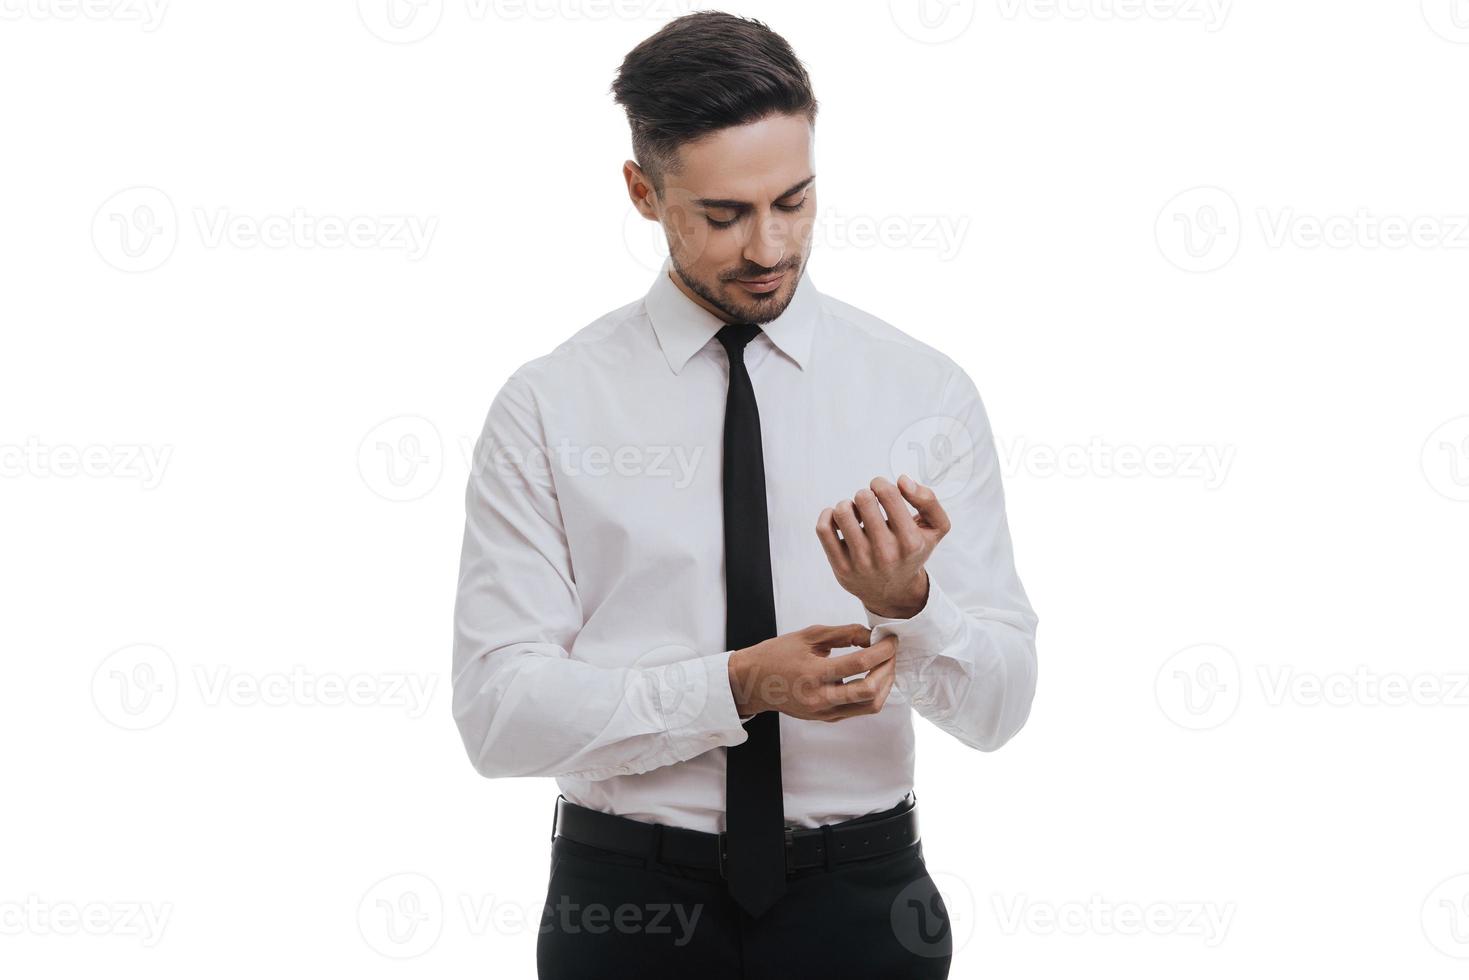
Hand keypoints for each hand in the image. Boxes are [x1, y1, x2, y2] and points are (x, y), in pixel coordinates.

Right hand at [727, 624, 897, 721]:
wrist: (753, 683)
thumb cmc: (777, 655)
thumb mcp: (808, 636)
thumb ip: (843, 633)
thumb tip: (872, 635)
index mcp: (813, 673)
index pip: (859, 664)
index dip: (882, 651)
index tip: (891, 640)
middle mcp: (819, 698)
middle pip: (870, 691)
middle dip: (888, 669)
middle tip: (891, 653)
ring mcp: (824, 712)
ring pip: (870, 706)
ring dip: (885, 685)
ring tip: (886, 665)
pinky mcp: (826, 718)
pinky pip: (859, 709)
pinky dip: (872, 693)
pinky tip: (873, 676)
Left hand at [816, 474, 950, 618]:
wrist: (894, 592)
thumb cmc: (912, 553)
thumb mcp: (935, 529)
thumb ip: (928, 500)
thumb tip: (903, 481)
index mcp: (910, 541)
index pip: (888, 494)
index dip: (880, 483)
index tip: (879, 490)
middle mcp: (886, 553)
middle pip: (863, 499)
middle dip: (864, 495)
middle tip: (868, 505)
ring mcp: (861, 562)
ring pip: (842, 512)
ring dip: (847, 505)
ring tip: (855, 513)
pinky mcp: (841, 567)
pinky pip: (824, 529)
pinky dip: (828, 515)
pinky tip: (839, 519)